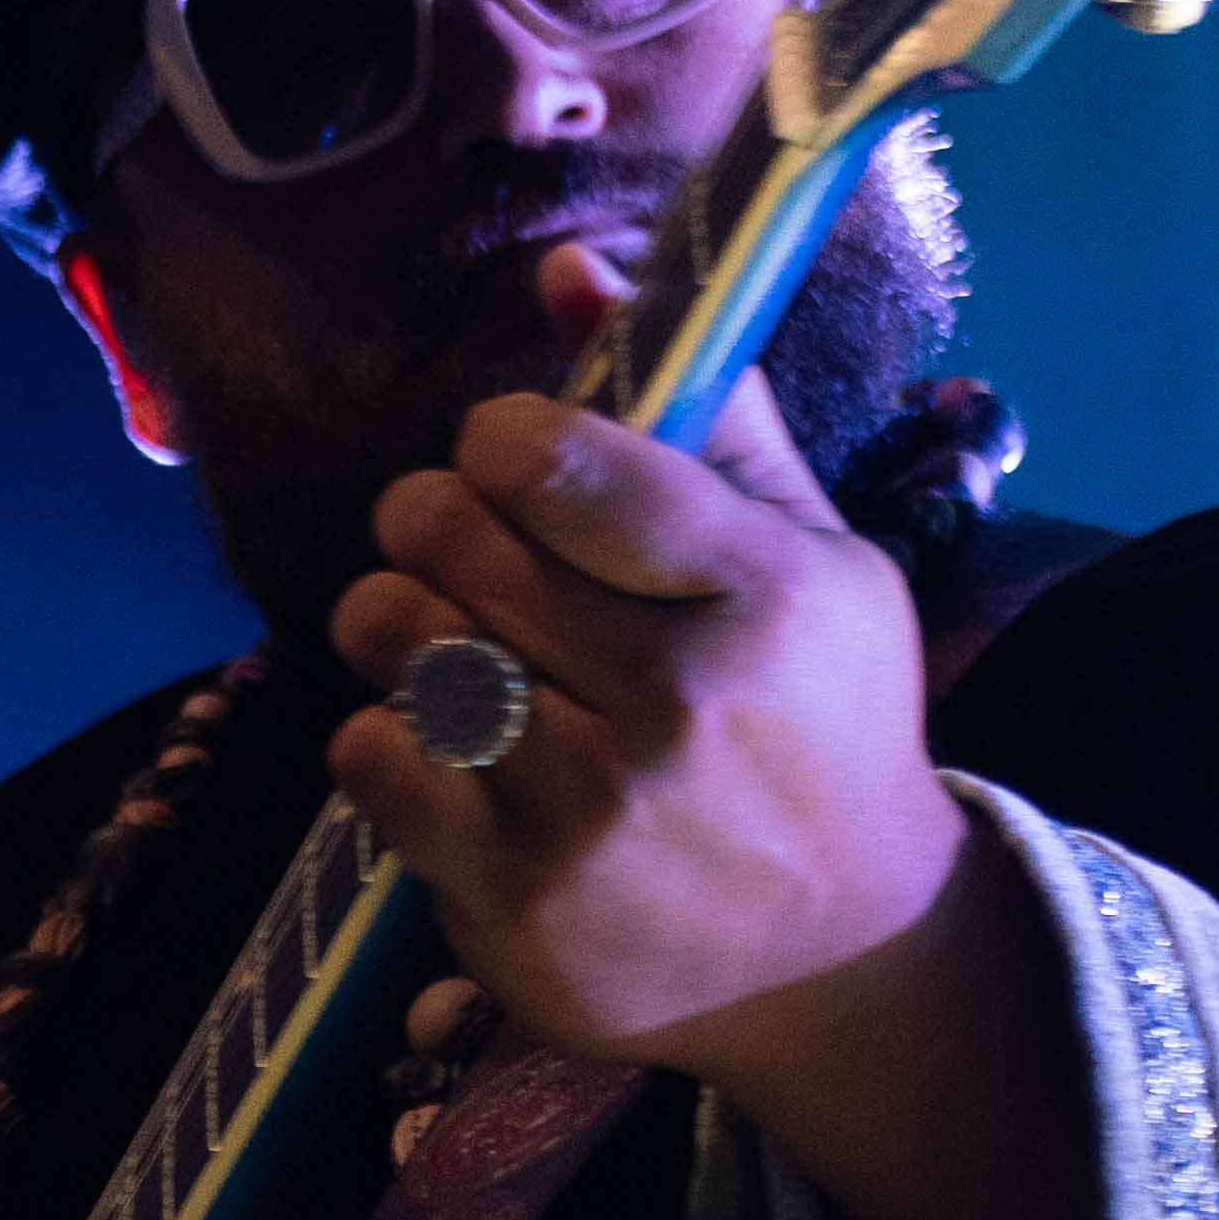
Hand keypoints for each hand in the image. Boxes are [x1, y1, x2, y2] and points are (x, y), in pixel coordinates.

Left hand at [322, 292, 963, 1073]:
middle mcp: (674, 700)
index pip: (556, 456)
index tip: (508, 457)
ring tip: (442, 633)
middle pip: (450, 534)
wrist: (845, 953)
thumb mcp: (810, 559)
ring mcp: (589, 810)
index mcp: (757, 593)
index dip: (498, 435)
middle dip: (430, 514)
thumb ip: (699, 411)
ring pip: (400, 641)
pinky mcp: (514, 900)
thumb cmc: (816, 724)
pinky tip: (442, 740)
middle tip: (453, 538)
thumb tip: (568, 267)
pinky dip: (384, 737)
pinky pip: (373, 761)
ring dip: (396, 620)